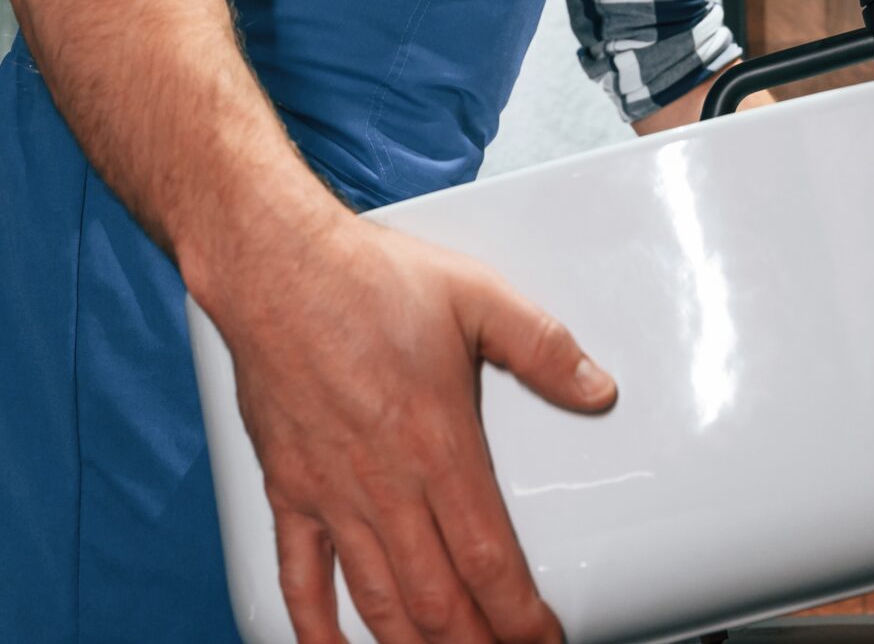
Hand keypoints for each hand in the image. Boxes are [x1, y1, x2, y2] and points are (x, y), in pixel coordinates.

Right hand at [219, 215, 617, 643]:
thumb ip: (543, 347)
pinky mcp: (288, 487)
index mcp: (439, 443)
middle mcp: (385, 482)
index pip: (490, 558)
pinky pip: (298, 575)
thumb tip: (597, 388)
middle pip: (438, 598)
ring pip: (378, 600)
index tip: (542, 638)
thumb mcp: (477, 296)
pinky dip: (315, 626)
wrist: (275, 266)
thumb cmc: (368, 280)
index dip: (520, 615)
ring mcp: (332, 492)